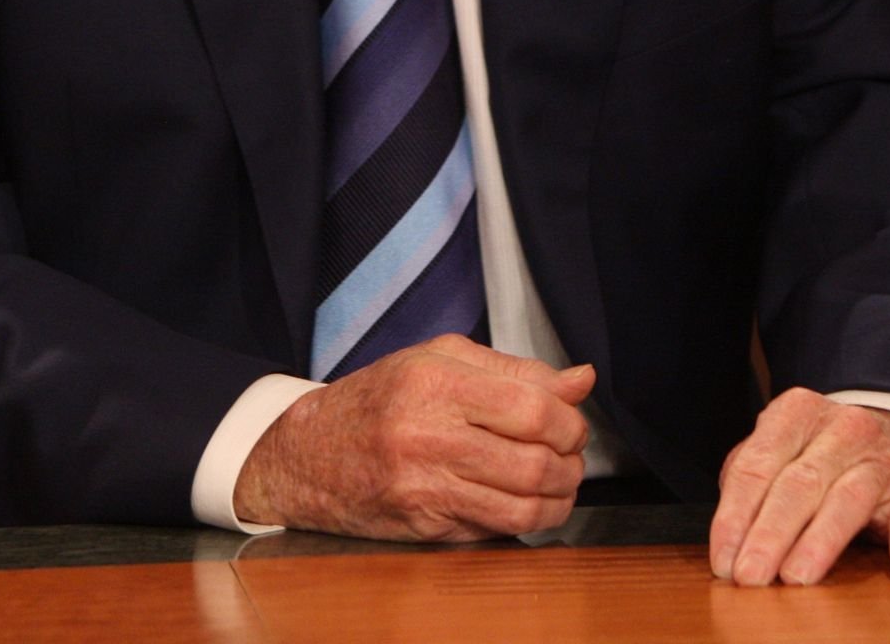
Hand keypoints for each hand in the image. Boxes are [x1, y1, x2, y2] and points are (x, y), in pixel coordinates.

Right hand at [233, 334, 594, 540]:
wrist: (308, 456)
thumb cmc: (377, 400)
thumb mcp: (437, 361)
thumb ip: (513, 370)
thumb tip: (581, 380)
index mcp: (434, 382)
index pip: (532, 407)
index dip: (569, 421)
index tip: (572, 424)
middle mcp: (427, 435)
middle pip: (534, 461)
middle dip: (571, 463)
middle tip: (571, 456)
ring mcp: (424, 486)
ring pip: (523, 504)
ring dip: (559, 498)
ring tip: (560, 482)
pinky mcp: (425, 525)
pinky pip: (497, 528)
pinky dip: (530, 520)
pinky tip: (532, 504)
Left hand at [707, 389, 889, 586]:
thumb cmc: (825, 451)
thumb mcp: (783, 446)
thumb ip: (751, 477)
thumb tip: (728, 530)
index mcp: (797, 413)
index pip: (756, 466)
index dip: (735, 517)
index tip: (722, 560)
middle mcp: (842, 430)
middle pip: (798, 485)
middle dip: (769, 536)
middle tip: (749, 576)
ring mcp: (882, 459)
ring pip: (847, 501)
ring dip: (819, 543)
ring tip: (796, 578)